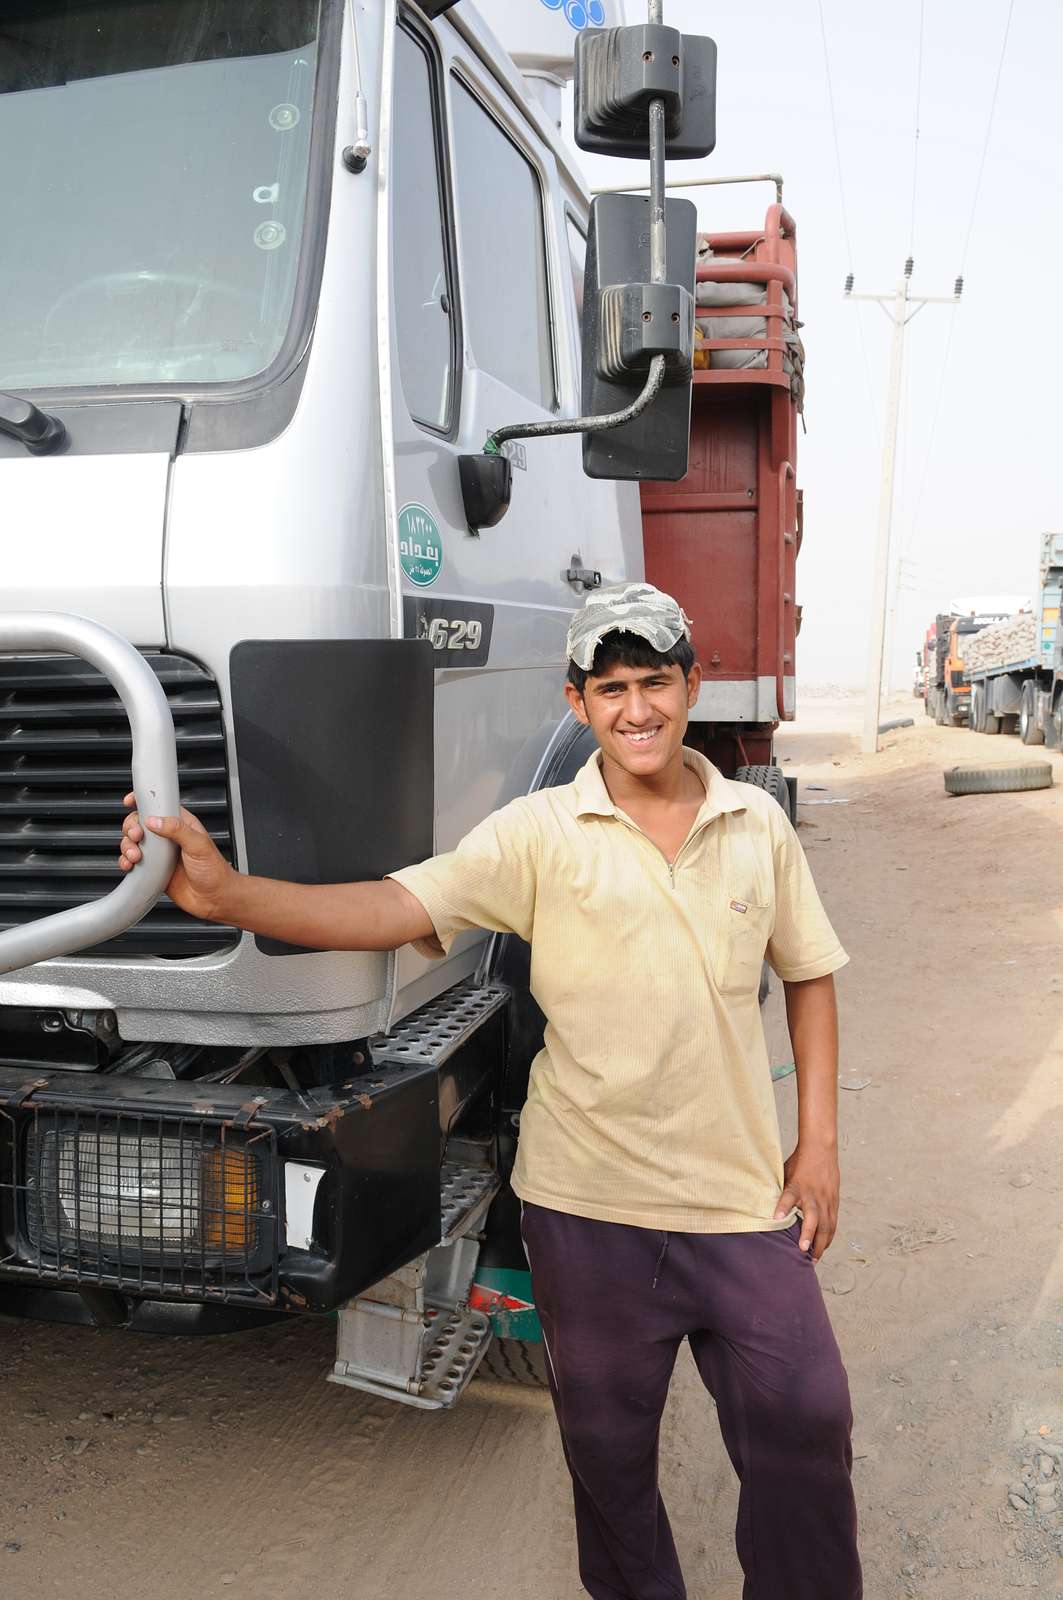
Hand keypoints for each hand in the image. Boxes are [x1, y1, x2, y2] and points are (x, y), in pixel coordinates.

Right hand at [118, 792, 233, 921]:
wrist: (214, 899)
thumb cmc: (215, 871)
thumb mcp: (198, 845)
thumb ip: (177, 830)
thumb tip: (154, 820)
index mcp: (181, 825)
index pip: (159, 806)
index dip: (142, 802)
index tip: (130, 801)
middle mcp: (168, 837)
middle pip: (139, 824)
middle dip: (131, 827)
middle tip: (137, 836)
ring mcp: (159, 854)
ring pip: (133, 842)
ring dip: (127, 846)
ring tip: (136, 855)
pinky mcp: (152, 870)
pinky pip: (132, 862)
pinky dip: (126, 861)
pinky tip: (129, 865)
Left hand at [773, 1141, 839, 1260]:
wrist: (821, 1149)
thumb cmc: (799, 1162)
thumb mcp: (785, 1173)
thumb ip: (778, 1190)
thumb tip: (764, 1206)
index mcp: (797, 1185)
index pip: (788, 1196)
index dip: (782, 1207)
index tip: (776, 1219)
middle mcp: (813, 1195)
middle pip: (813, 1217)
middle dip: (808, 1235)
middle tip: (803, 1252)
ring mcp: (826, 1199)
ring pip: (826, 1225)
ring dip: (821, 1243)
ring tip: (814, 1258)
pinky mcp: (834, 1202)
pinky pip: (833, 1223)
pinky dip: (828, 1237)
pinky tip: (824, 1247)